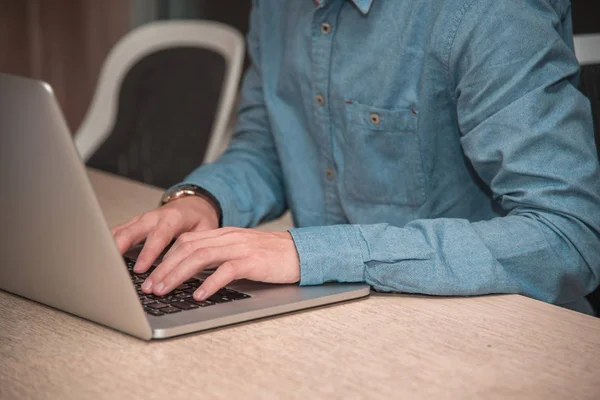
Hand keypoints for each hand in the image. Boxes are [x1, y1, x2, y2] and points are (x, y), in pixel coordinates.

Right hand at [111, 196, 218, 272]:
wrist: (194, 204)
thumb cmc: (199, 219)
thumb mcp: (205, 231)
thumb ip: (196, 245)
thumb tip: (188, 267)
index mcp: (173, 218)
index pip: (158, 236)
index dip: (148, 252)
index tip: (140, 268)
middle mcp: (153, 216)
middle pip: (131, 231)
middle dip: (120, 249)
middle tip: (112, 267)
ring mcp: (140, 219)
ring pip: (119, 231)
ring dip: (109, 247)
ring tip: (100, 265)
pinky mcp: (133, 224)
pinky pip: (117, 232)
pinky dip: (107, 244)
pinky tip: (101, 257)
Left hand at [140, 228, 300, 300]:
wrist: (303, 252)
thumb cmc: (272, 257)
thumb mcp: (241, 252)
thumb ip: (219, 257)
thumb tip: (192, 274)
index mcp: (224, 234)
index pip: (186, 241)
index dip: (164, 257)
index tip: (150, 275)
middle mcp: (229, 238)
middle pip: (187, 248)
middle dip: (164, 268)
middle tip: (150, 287)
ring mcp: (241, 248)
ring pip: (200, 257)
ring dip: (178, 274)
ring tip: (165, 289)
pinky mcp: (254, 261)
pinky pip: (227, 270)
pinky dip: (210, 282)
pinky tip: (199, 294)